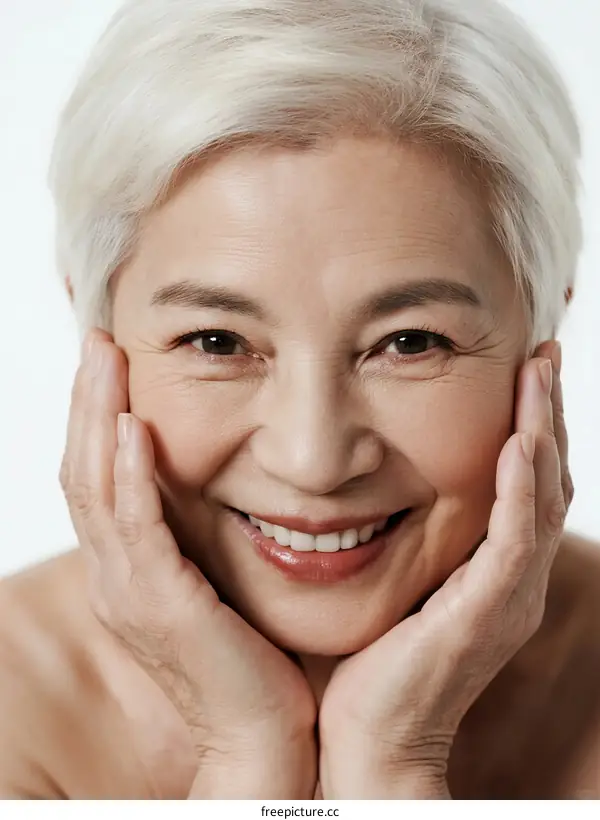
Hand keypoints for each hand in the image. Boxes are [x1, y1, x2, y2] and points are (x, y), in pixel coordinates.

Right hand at [59, 329, 316, 798]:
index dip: (98, 417)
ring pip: (96, 489)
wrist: (266, 736)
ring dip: (98, 419)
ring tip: (106, 360)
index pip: (98, 478)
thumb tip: (226, 484)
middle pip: (83, 471)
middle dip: (89, 401)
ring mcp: (131, 592)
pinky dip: (129, 477)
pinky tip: (133, 429)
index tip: (114, 361)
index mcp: (129, 569)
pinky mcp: (161, 606)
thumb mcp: (220, 583)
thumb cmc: (254, 661)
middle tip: (99, 341)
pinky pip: (135, 529)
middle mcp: (116, 577)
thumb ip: (204, 537)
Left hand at [318, 341, 572, 798]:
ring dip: (543, 432)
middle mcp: (515, 578)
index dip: (530, 425)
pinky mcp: (489, 612)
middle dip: (547, 413)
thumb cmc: (377, 660)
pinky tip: (519, 443)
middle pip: (546, 480)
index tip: (522, 371)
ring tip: (540, 375)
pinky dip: (521, 489)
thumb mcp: (402, 582)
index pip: (525, 483)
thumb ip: (410, 537)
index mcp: (495, 570)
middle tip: (544, 355)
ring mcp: (509, 595)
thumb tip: (379, 487)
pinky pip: (515, 540)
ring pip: (542, 498)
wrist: (372, 737)